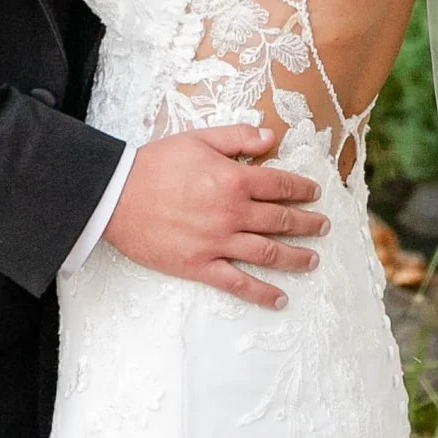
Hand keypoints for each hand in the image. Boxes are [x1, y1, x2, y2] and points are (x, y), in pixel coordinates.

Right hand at [105, 125, 325, 306]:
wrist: (115, 196)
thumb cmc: (154, 164)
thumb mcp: (199, 139)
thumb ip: (238, 138)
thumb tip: (272, 137)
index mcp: (234, 180)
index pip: (281, 185)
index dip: (302, 189)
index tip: (315, 193)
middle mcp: (232, 213)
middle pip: (281, 220)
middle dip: (307, 224)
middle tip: (323, 227)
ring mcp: (217, 243)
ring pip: (267, 253)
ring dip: (295, 258)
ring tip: (313, 260)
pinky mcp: (199, 266)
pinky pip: (237, 283)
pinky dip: (261, 293)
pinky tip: (279, 299)